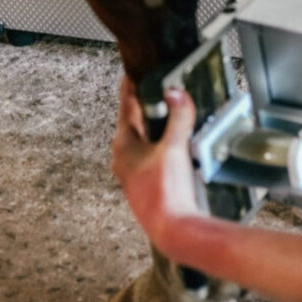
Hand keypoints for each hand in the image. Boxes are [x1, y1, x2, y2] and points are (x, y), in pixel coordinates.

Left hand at [111, 76, 201, 247]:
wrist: (174, 230)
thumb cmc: (166, 192)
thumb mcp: (174, 147)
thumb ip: (178, 116)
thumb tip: (177, 92)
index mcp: (123, 145)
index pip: (125, 106)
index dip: (131, 87)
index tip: (133, 71)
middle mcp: (124, 158)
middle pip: (134, 122)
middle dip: (146, 105)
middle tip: (157, 87)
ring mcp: (134, 173)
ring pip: (144, 140)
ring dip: (156, 126)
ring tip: (172, 112)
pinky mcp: (147, 184)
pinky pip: (152, 155)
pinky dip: (162, 143)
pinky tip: (178, 144)